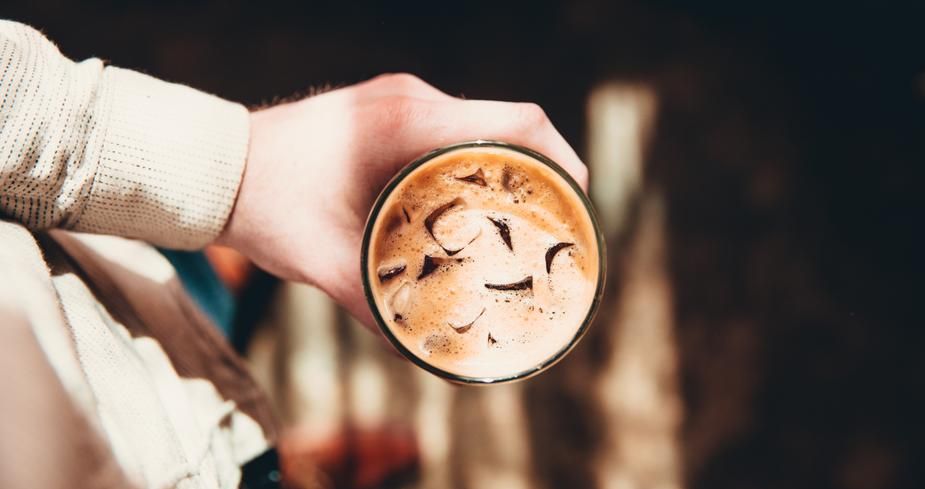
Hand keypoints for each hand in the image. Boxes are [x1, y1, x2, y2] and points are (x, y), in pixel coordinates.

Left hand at [218, 74, 587, 327]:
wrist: (214, 165)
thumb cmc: (266, 203)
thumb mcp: (326, 260)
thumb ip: (374, 305)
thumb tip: (418, 347)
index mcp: (407, 123)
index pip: (516, 120)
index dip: (560, 156)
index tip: (575, 197)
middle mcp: (410, 99)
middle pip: (505, 121)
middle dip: (538, 167)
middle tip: (547, 218)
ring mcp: (396, 98)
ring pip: (476, 122)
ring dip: (503, 161)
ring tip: (513, 213)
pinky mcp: (383, 109)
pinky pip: (448, 126)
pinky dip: (470, 157)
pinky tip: (466, 199)